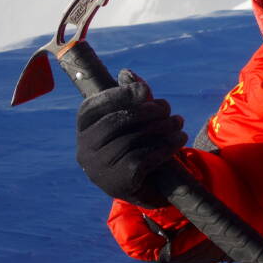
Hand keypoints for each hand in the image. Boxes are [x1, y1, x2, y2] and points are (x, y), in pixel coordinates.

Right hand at [76, 69, 186, 207]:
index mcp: (84, 131)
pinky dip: (165, 146)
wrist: (149, 189)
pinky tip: (178, 140)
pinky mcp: (118, 183)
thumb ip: (131, 98)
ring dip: (161, 128)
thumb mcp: (134, 122)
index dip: (118, 95)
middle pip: (114, 122)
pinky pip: (143, 158)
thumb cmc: (138, 146)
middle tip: (168, 109)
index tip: (144, 91)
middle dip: (146, 111)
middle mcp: (85, 151)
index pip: (92, 108)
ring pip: (131, 140)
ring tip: (178, 123)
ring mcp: (99, 169)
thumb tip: (127, 73)